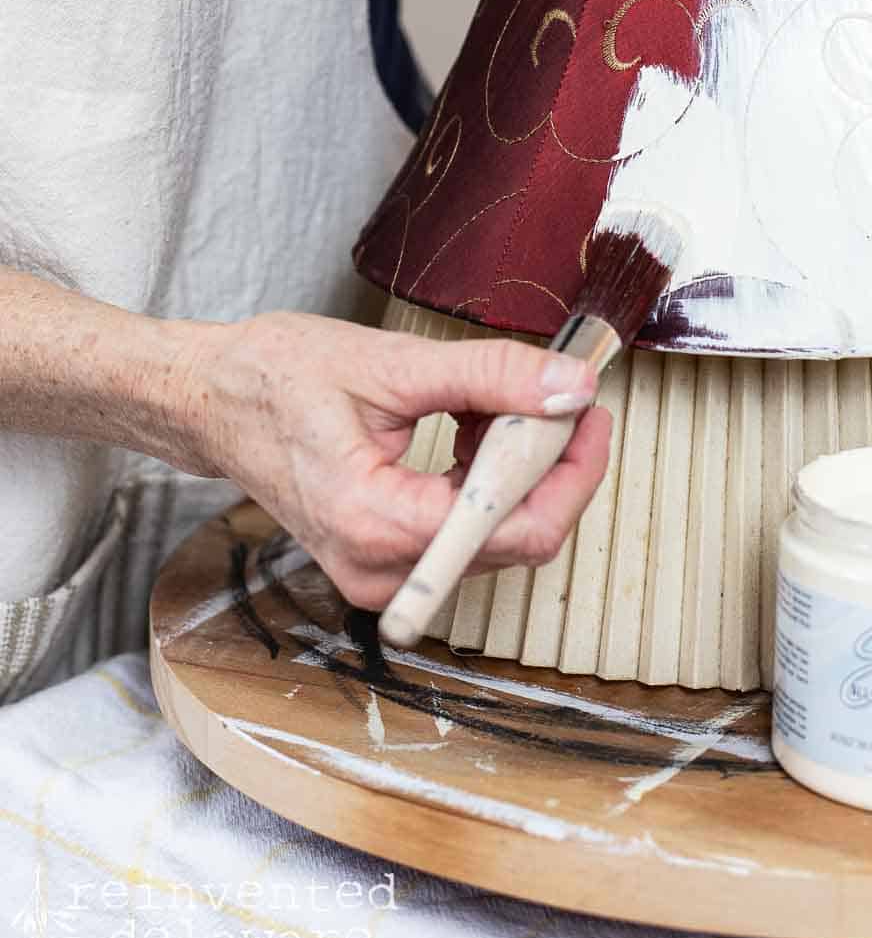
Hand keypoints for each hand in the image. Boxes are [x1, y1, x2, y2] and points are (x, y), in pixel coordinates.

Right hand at [173, 312, 607, 611]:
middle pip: (515, 540)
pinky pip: (466, 535)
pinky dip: (487, 482)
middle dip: (551, 468)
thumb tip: (569, 387)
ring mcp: (381, 576)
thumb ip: (489, 375)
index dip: (571, 474)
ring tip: (499, 404)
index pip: (514, 528)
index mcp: (372, 520)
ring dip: (517, 472)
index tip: (591, 415)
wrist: (213, 401)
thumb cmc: (275, 378)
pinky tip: (471, 429)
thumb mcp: (390, 361)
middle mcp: (379, 571)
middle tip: (562, 398)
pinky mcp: (384, 564)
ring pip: (496, 539)